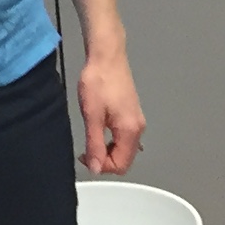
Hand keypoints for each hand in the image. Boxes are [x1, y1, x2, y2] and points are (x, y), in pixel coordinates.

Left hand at [77, 46, 145, 175]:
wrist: (106, 56)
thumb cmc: (99, 80)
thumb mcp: (92, 116)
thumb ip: (94, 145)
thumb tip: (96, 168)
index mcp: (129, 130)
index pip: (121, 165)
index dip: (102, 166)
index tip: (86, 156)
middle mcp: (138, 127)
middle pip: (125, 159)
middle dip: (105, 160)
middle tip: (86, 149)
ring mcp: (136, 120)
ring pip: (124, 149)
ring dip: (107, 150)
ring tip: (91, 136)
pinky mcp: (132, 114)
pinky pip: (124, 137)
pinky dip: (112, 140)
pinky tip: (100, 129)